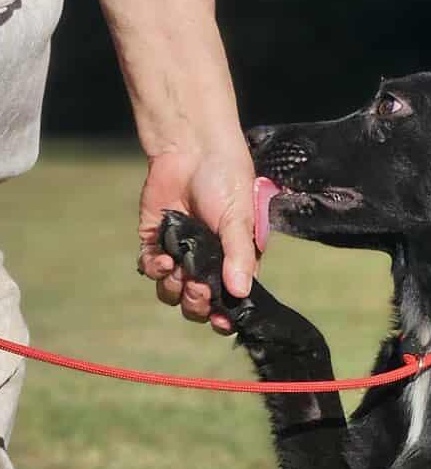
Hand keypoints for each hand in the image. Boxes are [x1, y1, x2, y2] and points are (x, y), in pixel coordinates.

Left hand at [137, 144, 255, 331]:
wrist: (191, 148)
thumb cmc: (226, 181)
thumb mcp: (240, 219)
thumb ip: (239, 257)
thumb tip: (241, 293)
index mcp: (235, 264)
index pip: (231, 303)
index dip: (225, 318)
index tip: (220, 320)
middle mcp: (208, 266)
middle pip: (199, 305)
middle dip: (197, 303)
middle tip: (198, 287)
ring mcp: (181, 255)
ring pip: (172, 293)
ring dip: (174, 288)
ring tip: (178, 270)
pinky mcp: (156, 241)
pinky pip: (150, 269)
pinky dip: (154, 268)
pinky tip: (161, 257)